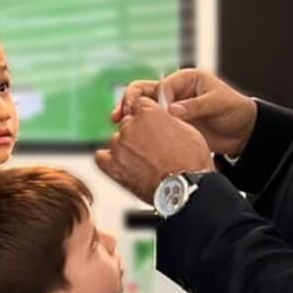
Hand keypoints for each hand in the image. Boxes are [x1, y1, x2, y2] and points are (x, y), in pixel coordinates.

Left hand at [96, 98, 213, 203]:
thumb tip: (162, 120)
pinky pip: (101, 157)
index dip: (147, 116)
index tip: (151, 125)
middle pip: (128, 123)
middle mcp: (130, 126)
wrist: (184, 187)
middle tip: (151, 149)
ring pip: (117, 140)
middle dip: (138, 133)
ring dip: (126, 148)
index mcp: (148, 113)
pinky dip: (109, 160)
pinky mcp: (112, 164)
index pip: (139, 105)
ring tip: (143, 162)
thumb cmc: (190, 162)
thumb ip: (167, 120)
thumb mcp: (187, 130)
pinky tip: (121, 165)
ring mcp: (119, 145)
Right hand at [112, 68, 256, 158]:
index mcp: (185, 80)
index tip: (147, 112)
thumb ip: (195, 106)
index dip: (151, 99)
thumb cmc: (234, 110)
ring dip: (127, 113)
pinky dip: (137, 127)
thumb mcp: (218, 104)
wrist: (242, 132)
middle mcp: (174, 92)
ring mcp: (169, 109)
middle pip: (143, 92)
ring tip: (117, 122)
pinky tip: (130, 135)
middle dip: (129, 101)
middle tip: (122, 114)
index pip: (160, 86)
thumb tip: (172, 110)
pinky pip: (149, 124)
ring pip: (141, 108)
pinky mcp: (169, 124)